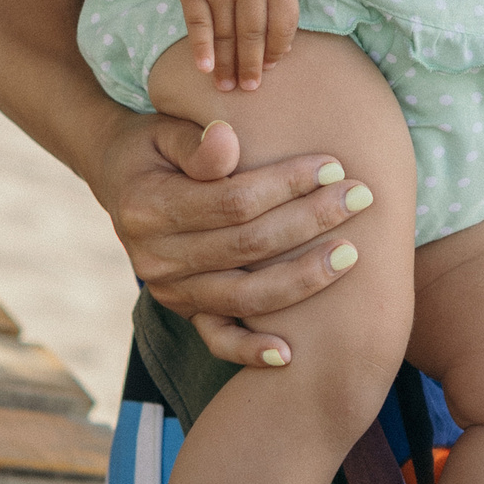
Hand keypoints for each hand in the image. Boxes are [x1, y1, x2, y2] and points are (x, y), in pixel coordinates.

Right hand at [86, 104, 373, 367]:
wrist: (122, 179)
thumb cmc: (157, 147)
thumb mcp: (166, 130)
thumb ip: (197, 142)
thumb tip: (229, 140)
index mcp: (148, 207)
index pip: (232, 201)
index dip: (286, 184)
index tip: (332, 165)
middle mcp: (154, 258)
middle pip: (247, 247)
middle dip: (310, 221)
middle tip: (361, 197)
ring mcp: (170, 290)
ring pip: (244, 296)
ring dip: (302, 278)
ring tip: (351, 253)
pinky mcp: (184, 310)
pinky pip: (218, 338)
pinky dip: (251, 350)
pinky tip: (291, 353)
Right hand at [171, 0, 297, 90]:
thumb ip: (281, 2)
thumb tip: (278, 51)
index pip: (282, 23)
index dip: (278, 50)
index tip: (270, 68)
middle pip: (252, 33)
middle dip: (252, 65)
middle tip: (250, 89)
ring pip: (224, 32)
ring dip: (227, 63)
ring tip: (227, 86)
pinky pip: (197, 22)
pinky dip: (201, 47)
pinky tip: (205, 68)